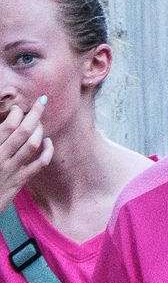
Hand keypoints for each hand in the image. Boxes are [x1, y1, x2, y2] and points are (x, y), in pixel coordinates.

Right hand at [0, 97, 52, 212]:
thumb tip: (5, 127)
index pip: (7, 126)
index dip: (15, 113)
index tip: (18, 108)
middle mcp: (0, 157)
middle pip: (23, 131)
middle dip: (35, 113)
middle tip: (42, 101)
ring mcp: (12, 170)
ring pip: (32, 145)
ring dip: (40, 130)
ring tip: (41, 121)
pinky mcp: (20, 181)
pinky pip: (39, 165)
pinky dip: (47, 152)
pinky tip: (48, 142)